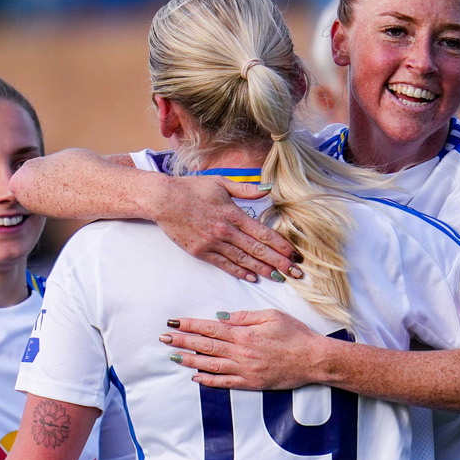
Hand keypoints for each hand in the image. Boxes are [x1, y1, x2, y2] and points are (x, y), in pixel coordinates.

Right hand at [154, 177, 301, 283]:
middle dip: (278, 262)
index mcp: (233, 213)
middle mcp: (225, 231)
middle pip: (257, 250)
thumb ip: (246, 189)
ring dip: (263, 270)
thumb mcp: (221, 182)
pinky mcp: (201, 252)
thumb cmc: (193, 189)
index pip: (263, 233)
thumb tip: (268, 188)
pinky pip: (224, 264)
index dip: (281, 245)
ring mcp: (213, 243)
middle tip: (295, 272)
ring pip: (243, 260)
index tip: (294, 254)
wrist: (164, 200)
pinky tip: (253, 277)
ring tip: (279, 277)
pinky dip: (239, 271)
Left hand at [161, 310, 328, 389]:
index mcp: (245, 334)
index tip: (174, 322)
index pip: (210, 327)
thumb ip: (245, 317)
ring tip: (174, 356)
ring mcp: (245, 370)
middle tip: (164, 338)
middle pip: (205, 346)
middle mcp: (241, 352)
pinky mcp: (251, 383)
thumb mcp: (271, 316)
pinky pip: (225, 383)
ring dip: (190, 360)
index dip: (190, 325)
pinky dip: (209, 381)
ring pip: (211, 365)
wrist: (313, 359)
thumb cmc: (295, 334)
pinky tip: (196, 377)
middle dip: (182, 341)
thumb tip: (222, 317)